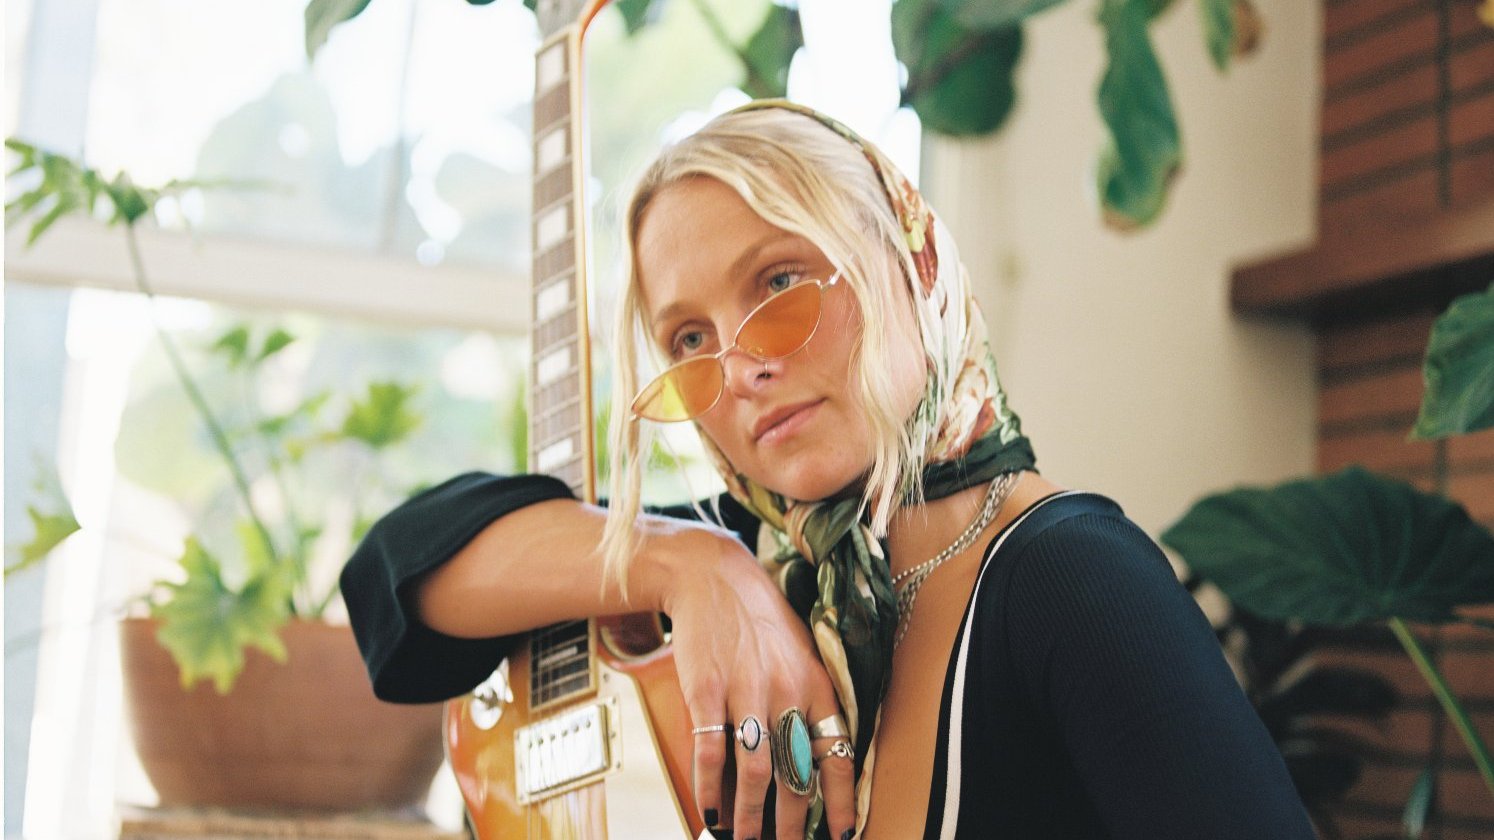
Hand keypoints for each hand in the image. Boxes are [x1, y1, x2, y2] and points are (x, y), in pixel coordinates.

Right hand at [658, 528, 856, 839]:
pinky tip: (709, 813)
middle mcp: (788, 690)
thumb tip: (807, 764)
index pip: (838, 753)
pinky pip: (712, 751)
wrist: (712, 576)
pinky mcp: (707, 689)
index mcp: (818, 685)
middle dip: (792, 824)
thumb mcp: (801, 654)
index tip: (843, 835)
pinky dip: (710, 789)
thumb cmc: (759, 622)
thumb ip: (808, 703)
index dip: (842, 800)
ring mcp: (747, 689)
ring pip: (757, 771)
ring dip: (751, 818)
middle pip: (797, 773)